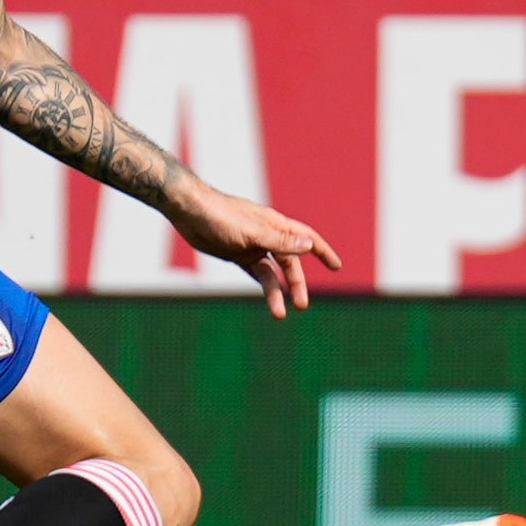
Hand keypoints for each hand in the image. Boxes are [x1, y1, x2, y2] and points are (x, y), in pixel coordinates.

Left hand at [168, 184, 340, 316]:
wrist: (189, 211)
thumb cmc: (222, 216)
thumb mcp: (253, 232)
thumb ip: (280, 241)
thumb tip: (309, 244)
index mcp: (275, 225)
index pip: (306, 238)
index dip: (322, 251)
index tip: (336, 267)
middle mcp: (267, 235)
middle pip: (289, 262)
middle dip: (297, 283)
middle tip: (302, 304)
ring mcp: (252, 246)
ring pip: (272, 272)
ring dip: (277, 291)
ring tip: (280, 314)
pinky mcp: (237, 254)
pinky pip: (256, 273)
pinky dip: (263, 285)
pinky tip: (270, 300)